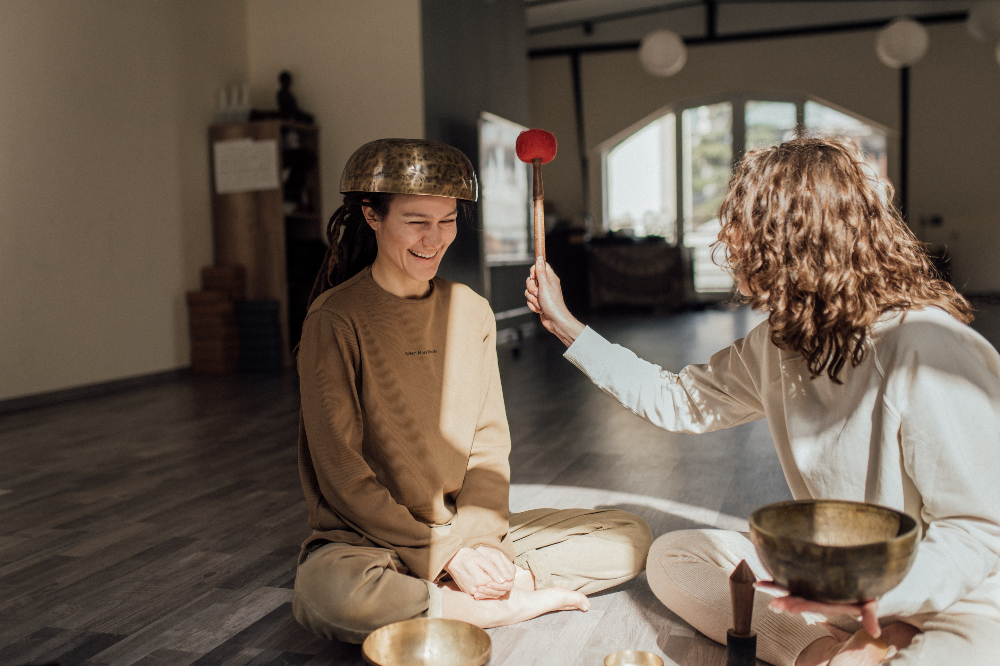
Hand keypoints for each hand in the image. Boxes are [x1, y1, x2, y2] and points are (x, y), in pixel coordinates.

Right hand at [444, 546, 515, 599]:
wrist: (452, 559)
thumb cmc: (468, 556)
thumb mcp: (482, 559)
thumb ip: (494, 570)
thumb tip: (505, 580)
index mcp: (480, 581)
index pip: (499, 586)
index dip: (505, 582)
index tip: (509, 576)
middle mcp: (475, 590)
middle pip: (495, 593)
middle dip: (502, 587)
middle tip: (507, 578)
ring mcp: (470, 593)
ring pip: (489, 595)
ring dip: (496, 590)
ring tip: (500, 581)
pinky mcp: (468, 593)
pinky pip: (482, 595)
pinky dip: (489, 591)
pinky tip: (491, 584)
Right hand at [525, 257, 584, 346]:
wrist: (555, 320)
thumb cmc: (552, 303)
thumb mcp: (545, 285)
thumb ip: (540, 271)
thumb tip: (539, 257)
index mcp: (550, 278)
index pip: (540, 266)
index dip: (534, 271)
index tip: (534, 277)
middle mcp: (546, 285)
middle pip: (531, 280)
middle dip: (531, 288)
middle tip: (538, 293)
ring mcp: (542, 294)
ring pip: (528, 291)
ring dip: (532, 298)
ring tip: (540, 303)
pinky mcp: (539, 302)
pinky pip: (529, 300)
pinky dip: (533, 305)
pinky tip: (539, 309)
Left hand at [757, 581, 880, 636]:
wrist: (860, 583)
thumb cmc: (865, 594)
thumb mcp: (870, 604)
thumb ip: (870, 615)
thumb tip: (875, 631)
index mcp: (828, 603)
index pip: (812, 605)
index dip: (800, 606)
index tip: (787, 607)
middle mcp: (816, 597)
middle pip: (799, 600)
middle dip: (785, 601)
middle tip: (772, 604)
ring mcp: (810, 588)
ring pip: (791, 590)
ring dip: (776, 589)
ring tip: (760, 586)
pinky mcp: (807, 579)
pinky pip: (789, 578)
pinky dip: (776, 579)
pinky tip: (761, 580)